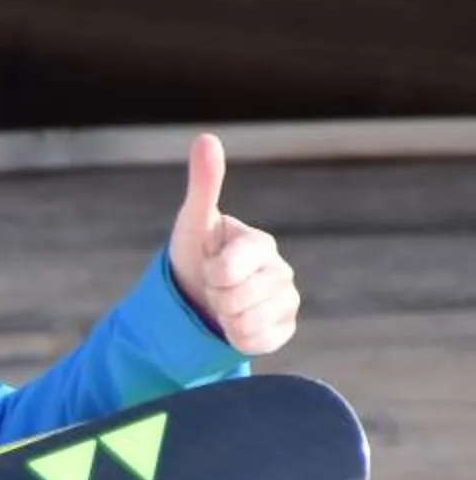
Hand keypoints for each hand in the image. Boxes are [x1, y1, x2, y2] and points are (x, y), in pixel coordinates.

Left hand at [166, 132, 298, 355]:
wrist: (196, 297)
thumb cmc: (195, 256)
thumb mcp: (192, 223)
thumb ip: (204, 184)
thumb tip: (206, 137)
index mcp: (259, 243)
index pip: (228, 270)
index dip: (210, 273)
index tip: (209, 264)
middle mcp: (280, 270)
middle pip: (233, 299)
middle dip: (213, 297)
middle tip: (213, 287)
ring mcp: (286, 300)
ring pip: (244, 323)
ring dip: (223, 318)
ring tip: (223, 303)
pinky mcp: (284, 328)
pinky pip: (257, 342)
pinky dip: (237, 338)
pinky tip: (236, 322)